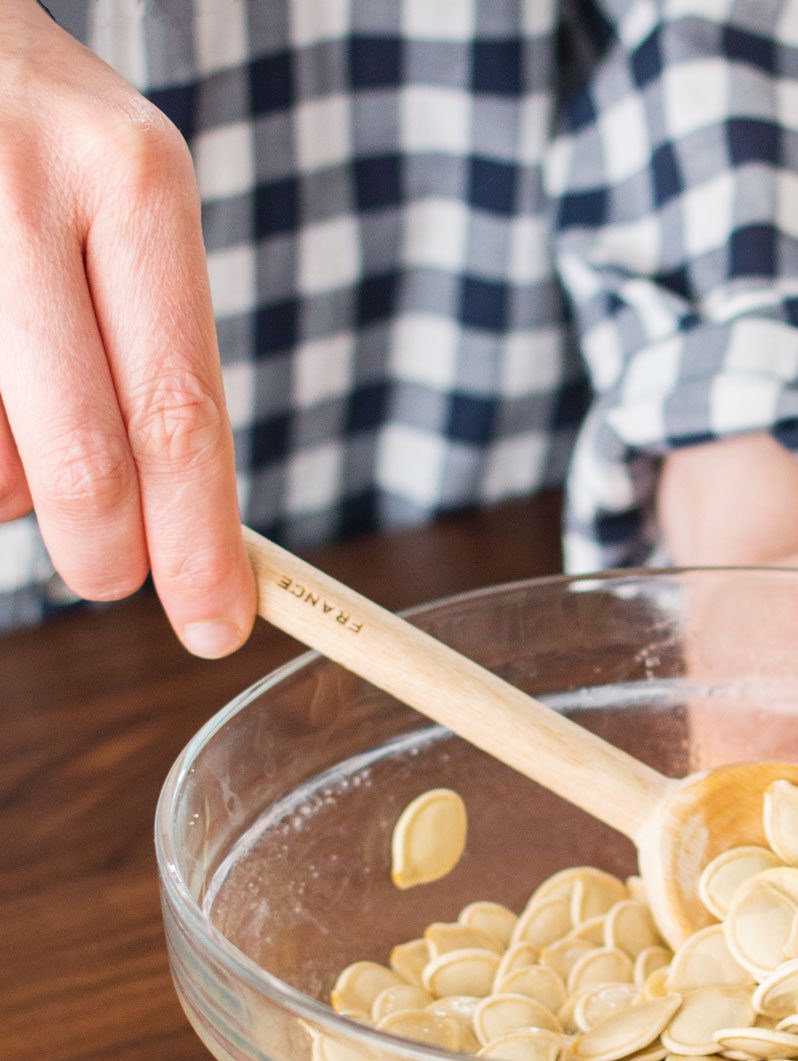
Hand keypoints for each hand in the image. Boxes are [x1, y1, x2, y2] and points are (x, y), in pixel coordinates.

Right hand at [0, 0, 252, 654]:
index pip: (182, 412)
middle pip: (86, 459)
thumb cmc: (38, 140)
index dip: (201, 543)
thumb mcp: (128, 203)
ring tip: (19, 413)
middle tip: (109, 576)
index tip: (220, 625)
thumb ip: (154, 351)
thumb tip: (172, 530)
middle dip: (105, 554)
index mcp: (136, 183)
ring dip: (10, 488)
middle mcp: (29, 189)